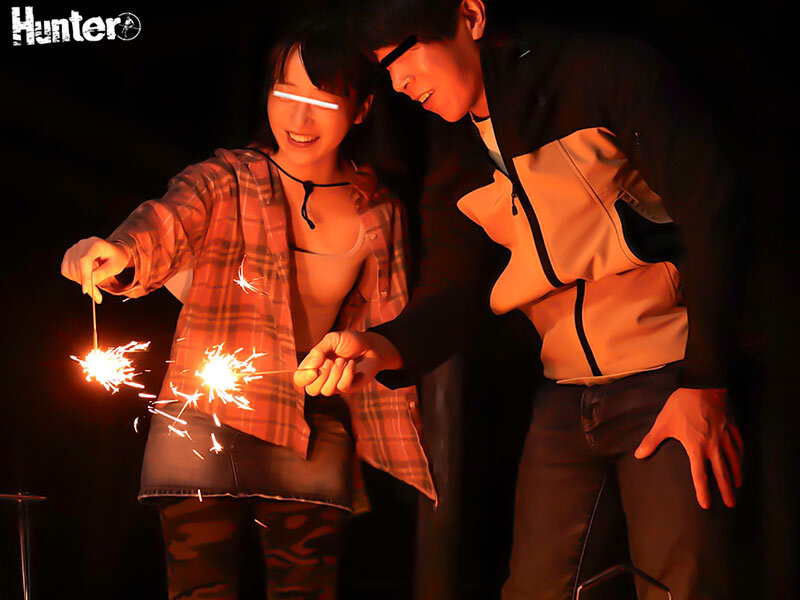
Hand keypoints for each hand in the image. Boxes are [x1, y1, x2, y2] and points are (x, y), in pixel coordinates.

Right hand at [60, 237, 132, 302]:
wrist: (113, 251)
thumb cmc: (116, 258)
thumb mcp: (116, 266)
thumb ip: (103, 273)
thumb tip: (91, 282)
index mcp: (95, 244)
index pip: (84, 260)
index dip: (84, 275)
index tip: (86, 290)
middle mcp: (82, 244)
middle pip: (77, 267)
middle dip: (86, 284)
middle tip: (97, 297)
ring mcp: (74, 249)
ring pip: (71, 270)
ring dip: (81, 282)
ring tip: (94, 286)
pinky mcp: (68, 255)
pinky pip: (66, 271)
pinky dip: (75, 278)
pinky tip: (86, 277)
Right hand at [294, 331, 401, 395]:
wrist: (371, 345)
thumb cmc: (350, 342)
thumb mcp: (332, 340)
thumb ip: (318, 352)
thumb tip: (309, 367)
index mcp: (314, 366)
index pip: (300, 380)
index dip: (303, 378)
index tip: (313, 370)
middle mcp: (323, 378)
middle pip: (311, 390)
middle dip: (321, 375)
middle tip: (331, 361)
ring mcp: (336, 385)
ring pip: (326, 391)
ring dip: (335, 373)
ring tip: (343, 360)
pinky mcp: (349, 387)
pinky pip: (343, 387)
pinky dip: (348, 373)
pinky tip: (352, 364)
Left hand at [635, 387, 743, 508]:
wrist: (701, 387)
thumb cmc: (680, 406)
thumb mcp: (663, 424)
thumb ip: (651, 441)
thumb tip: (638, 455)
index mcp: (696, 447)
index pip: (700, 475)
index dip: (703, 491)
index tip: (706, 505)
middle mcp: (713, 446)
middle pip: (722, 473)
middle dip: (726, 490)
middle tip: (731, 504)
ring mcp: (724, 437)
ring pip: (733, 460)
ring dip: (736, 474)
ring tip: (738, 485)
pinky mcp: (730, 428)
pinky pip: (738, 445)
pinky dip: (740, 455)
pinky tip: (740, 460)